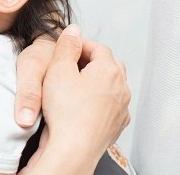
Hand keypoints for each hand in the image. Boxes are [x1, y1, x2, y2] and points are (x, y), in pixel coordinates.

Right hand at [20, 25, 130, 174]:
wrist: (72, 149)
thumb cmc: (65, 111)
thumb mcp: (58, 69)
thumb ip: (67, 46)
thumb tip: (74, 30)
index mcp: (109, 70)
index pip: (98, 47)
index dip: (80, 45)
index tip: (66, 48)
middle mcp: (121, 87)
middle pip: (109, 64)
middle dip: (91, 61)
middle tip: (71, 64)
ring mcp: (122, 108)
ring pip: (112, 85)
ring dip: (96, 81)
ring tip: (75, 85)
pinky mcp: (116, 125)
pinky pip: (110, 105)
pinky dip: (99, 100)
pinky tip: (83, 105)